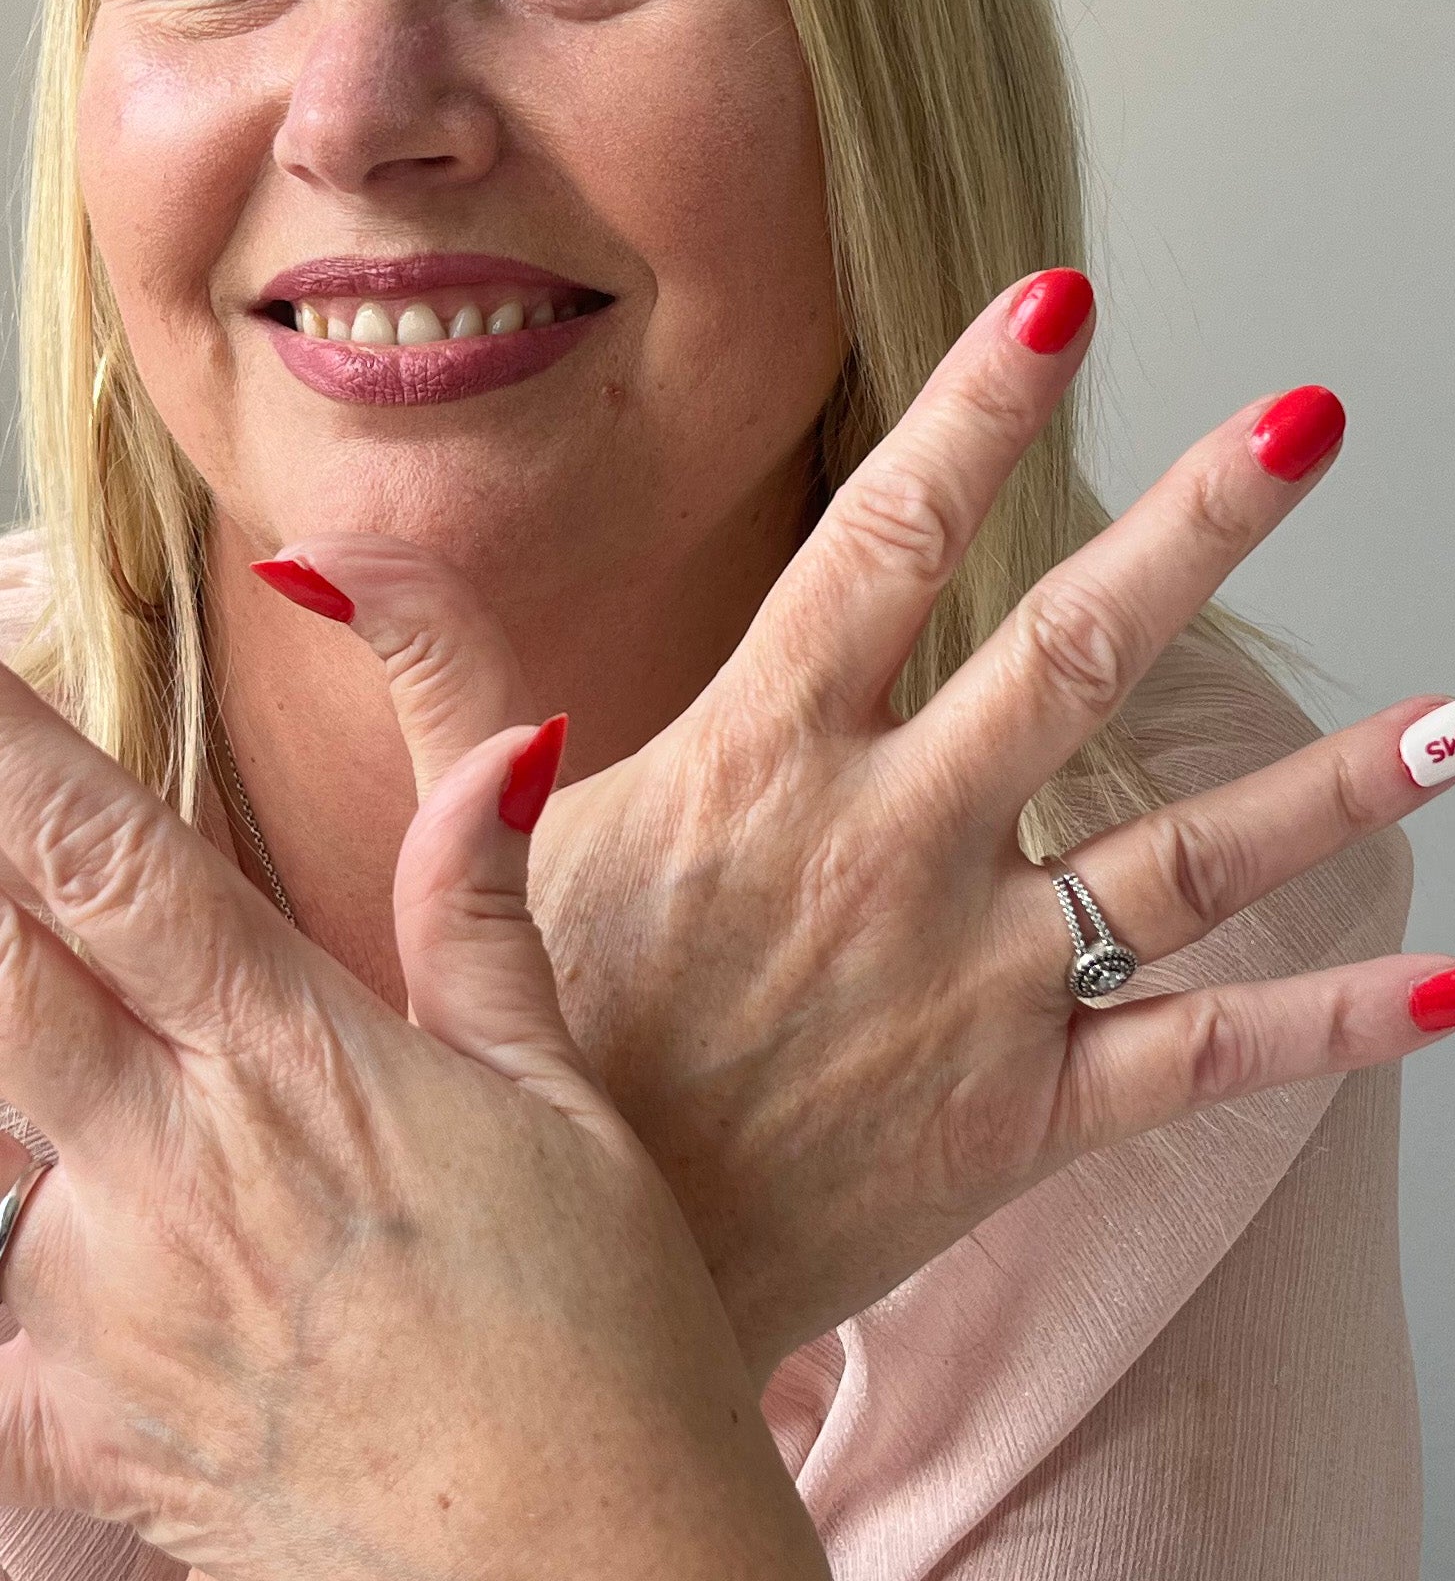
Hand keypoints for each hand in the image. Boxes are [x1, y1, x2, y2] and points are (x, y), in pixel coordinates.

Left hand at [0, 674, 825, 1577]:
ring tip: (175, 1134)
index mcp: (303, 1062)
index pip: (114, 865)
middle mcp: (176, 1166)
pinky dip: (9, 1283)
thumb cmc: (607, 1324)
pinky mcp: (74, 1428)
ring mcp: (105, 1304)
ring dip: (25, 1087)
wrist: (582, 1565)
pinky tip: (110, 1265)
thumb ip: (485, 917)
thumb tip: (511, 744)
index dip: (8, 750)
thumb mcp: (565, 1100)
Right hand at [263, 269, 1454, 1379]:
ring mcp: (978, 983)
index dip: (973, 416)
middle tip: (1314, 416)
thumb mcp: (466, 852)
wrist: (577, 1289)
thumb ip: (440, 687)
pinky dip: (1351, 1019)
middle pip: (1071, 655)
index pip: (881, 542)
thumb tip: (334, 544)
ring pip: (1188, 854)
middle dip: (1198, 524)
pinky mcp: (1033, 1111)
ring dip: (1341, 776)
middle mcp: (892, 849)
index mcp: (763, 762)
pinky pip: (1215, 1056)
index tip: (1063, 302)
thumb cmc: (541, 1046)